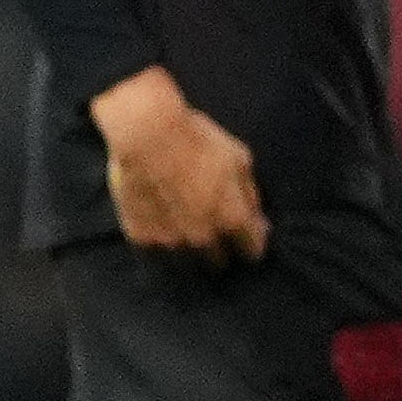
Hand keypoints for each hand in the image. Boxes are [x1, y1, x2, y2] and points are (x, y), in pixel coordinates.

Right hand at [91, 65, 267, 262]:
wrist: (145, 133)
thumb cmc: (198, 139)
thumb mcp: (238, 159)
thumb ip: (250, 196)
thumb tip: (260, 225)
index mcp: (232, 220)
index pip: (251, 251)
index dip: (251, 244)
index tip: (246, 237)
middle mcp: (204, 239)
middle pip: (218, 263)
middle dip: (220, 252)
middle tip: (213, 235)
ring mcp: (171, 242)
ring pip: (186, 266)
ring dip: (190, 257)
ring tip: (185, 239)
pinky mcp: (141, 238)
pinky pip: (155, 255)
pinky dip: (161, 249)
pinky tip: (160, 233)